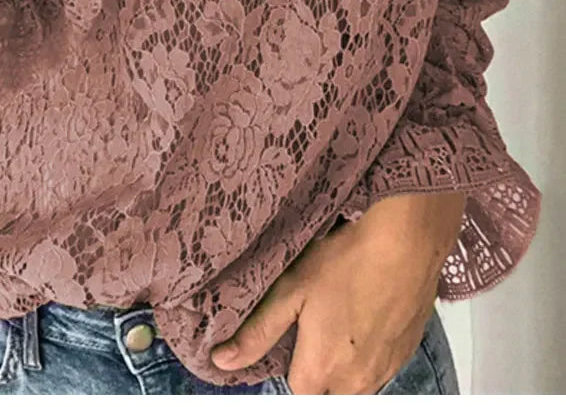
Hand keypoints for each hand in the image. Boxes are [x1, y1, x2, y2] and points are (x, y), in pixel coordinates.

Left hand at [210, 191, 465, 394]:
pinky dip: (370, 346)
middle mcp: (356, 382)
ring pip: (356, 380)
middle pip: (327, 389)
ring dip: (345, 358)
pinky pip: (381, 364)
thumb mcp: (291, 290)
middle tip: (317, 320)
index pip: (295, 388)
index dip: (289, 359)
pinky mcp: (408, 352)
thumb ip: (257, 332)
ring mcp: (386, 369)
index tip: (293, 330)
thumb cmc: (347, 261)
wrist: (407, 242)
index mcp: (321, 370)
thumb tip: (222, 360)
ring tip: (342, 312)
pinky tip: (367, 309)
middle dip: (318, 365)